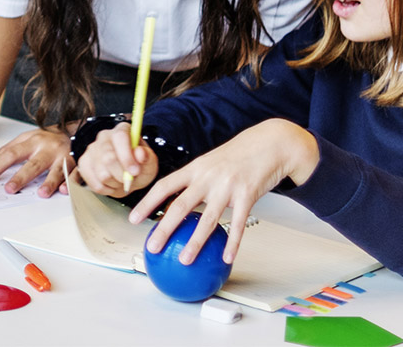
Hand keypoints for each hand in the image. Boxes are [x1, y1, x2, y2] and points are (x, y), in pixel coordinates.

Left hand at [0, 128, 72, 196]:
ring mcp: (64, 157)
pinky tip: (65, 190)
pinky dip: (72, 182)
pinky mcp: (78, 164)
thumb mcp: (25, 139)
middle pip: (33, 164)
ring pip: (57, 170)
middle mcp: (47, 149)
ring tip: (41, 193)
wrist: (76, 130)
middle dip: (21, 177)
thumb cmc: (47, 138)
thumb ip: (7, 150)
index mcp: (32, 142)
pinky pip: (76, 174)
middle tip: (9, 189)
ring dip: (49, 182)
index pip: (11, 154)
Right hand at [77, 121, 158, 197]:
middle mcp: (104, 136)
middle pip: (108, 158)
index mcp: (122, 130)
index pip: (120, 137)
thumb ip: (148, 157)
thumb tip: (140, 153)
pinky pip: (94, 183)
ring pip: (101, 174)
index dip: (126, 156)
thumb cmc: (140, 167)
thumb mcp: (150, 163)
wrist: (129, 176)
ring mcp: (91, 149)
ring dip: (115, 183)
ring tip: (121, 181)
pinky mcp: (83, 163)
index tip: (135, 171)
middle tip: (130, 180)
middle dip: (122, 175)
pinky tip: (111, 184)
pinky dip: (106, 189)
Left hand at [129, 119, 319, 264]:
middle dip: (164, 228)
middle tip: (152, 247)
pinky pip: (238, 224)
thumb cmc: (237, 156)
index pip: (164, 186)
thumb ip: (196, 182)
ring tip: (184, 259)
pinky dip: (232, 243)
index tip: (134, 219)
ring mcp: (227, 187)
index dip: (147, 203)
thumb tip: (180, 206)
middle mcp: (207, 177)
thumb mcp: (210, 162)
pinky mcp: (247, 195)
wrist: (269, 143)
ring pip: (208, 219)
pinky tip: (226, 257)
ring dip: (195, 242)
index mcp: (195, 168)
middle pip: (181, 205)